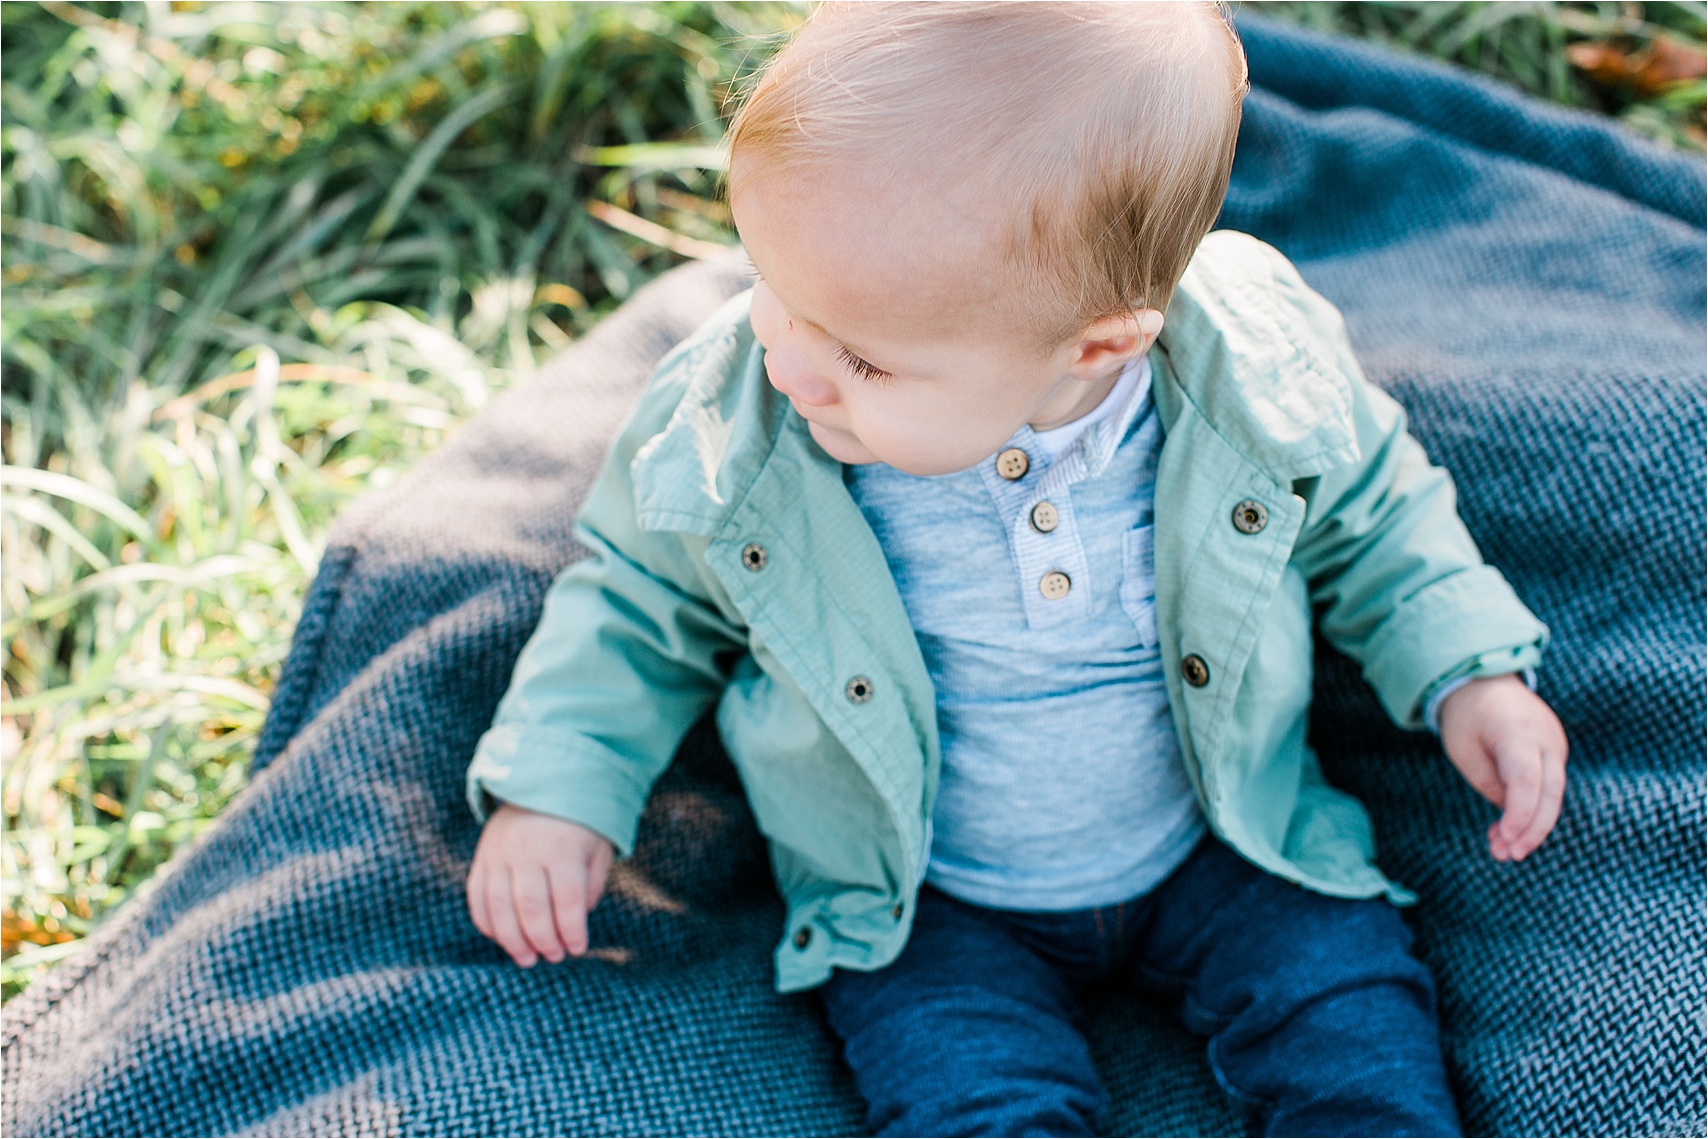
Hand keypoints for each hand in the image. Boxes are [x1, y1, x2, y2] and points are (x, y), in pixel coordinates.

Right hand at [467, 803, 613, 966]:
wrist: (543, 782)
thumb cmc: (579, 823)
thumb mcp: (598, 848)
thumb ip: (590, 885)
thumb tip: (574, 922)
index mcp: (562, 849)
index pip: (567, 901)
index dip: (573, 931)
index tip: (578, 949)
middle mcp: (527, 852)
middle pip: (531, 909)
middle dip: (543, 941)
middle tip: (554, 957)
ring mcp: (499, 854)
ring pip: (499, 908)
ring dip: (513, 941)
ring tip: (528, 959)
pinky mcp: (482, 857)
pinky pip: (477, 897)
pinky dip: (488, 924)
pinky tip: (502, 939)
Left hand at [1437, 674, 1568, 862]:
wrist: (1486, 682)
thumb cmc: (1468, 716)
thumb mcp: (1462, 748)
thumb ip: (1488, 781)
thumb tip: (1511, 813)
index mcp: (1517, 731)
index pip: (1527, 780)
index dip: (1520, 814)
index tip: (1506, 839)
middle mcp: (1546, 739)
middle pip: (1550, 793)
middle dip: (1531, 829)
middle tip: (1507, 855)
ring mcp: (1555, 746)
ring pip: (1552, 795)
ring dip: (1530, 826)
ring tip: (1502, 850)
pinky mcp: (1555, 754)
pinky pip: (1548, 788)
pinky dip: (1532, 810)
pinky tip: (1509, 832)